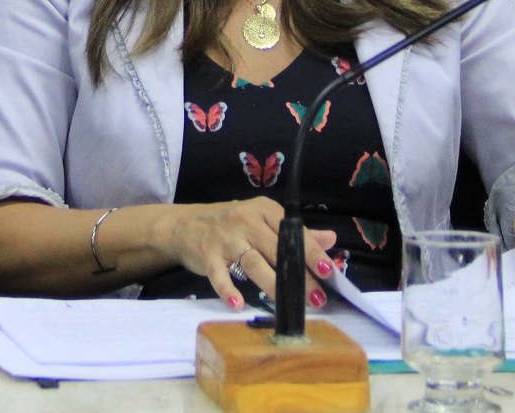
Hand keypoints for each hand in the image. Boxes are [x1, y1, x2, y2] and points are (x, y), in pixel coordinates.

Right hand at [158, 198, 337, 310]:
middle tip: (315, 298)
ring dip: (271, 284)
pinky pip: (220, 274)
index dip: (311, 251)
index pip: (292, 231)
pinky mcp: (207, 254)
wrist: (184, 225)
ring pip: (252, 262)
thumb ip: (295, 232)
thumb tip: (330, 239)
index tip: (327, 270)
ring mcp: (225, 237)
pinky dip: (229, 290)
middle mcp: (245, 219)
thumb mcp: (262, 222)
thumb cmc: (230, 225)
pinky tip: (239, 304)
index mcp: (263, 210)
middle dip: (297, 275)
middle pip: (275, 248)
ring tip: (286, 304)